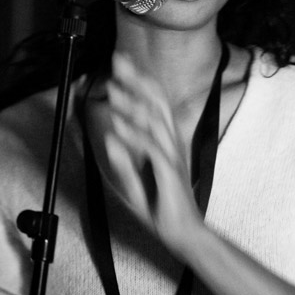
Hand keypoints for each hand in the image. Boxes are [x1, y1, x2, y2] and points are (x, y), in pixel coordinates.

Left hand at [104, 53, 202, 252]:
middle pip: (156, 104)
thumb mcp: (137, 183)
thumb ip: (126, 162)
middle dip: (137, 81)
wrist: (183, 233)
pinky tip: (117, 127)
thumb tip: (111, 139)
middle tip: (117, 60)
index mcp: (166, 143)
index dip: (140, 83)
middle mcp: (171, 144)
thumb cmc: (162, 207)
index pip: (155, 105)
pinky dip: (133, 137)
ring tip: (111, 90)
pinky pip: (151, 151)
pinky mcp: (169, 173)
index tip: (121, 66)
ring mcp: (172, 158)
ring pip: (153, 123)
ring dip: (132, 105)